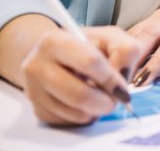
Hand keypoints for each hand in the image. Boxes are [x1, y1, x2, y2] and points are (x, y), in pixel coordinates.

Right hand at [20, 25, 144, 125]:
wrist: (57, 57)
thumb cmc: (88, 46)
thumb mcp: (111, 38)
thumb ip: (125, 52)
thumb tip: (121, 83)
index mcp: (55, 41)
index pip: (89, 62)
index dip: (111, 78)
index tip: (122, 87)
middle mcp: (36, 66)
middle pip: (78, 94)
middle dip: (105, 102)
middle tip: (115, 101)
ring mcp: (34, 91)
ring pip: (74, 113)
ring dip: (96, 111)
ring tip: (100, 98)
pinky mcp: (38, 111)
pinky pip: (68, 122)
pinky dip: (84, 117)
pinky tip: (86, 103)